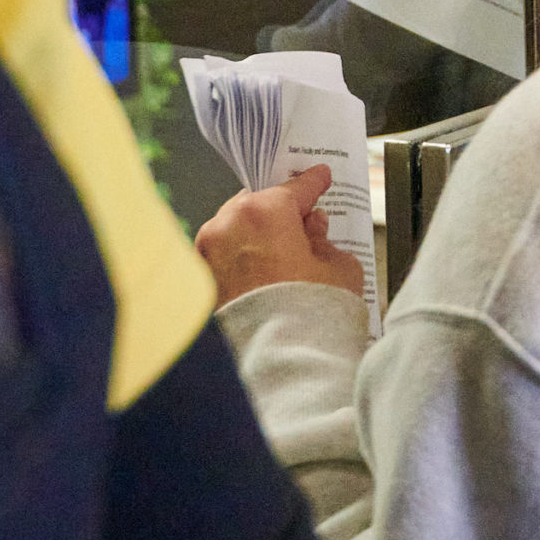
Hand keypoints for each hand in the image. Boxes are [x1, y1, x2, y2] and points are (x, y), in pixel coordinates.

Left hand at [195, 165, 365, 306]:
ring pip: (236, 232)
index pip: (294, 188)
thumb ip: (325, 240)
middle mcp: (227, 226)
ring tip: (284, 257)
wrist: (280, 362)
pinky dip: (242, 262)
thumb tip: (314, 232)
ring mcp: (207, 255)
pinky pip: (224, 260)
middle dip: (280, 214)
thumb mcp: (338, 267)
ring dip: (258, 238)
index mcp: (264, 212)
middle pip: (258, 206)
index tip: (318, 177)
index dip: (312, 182)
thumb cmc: (308, 315)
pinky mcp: (201, 284)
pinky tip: (263, 277)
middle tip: (305, 225)